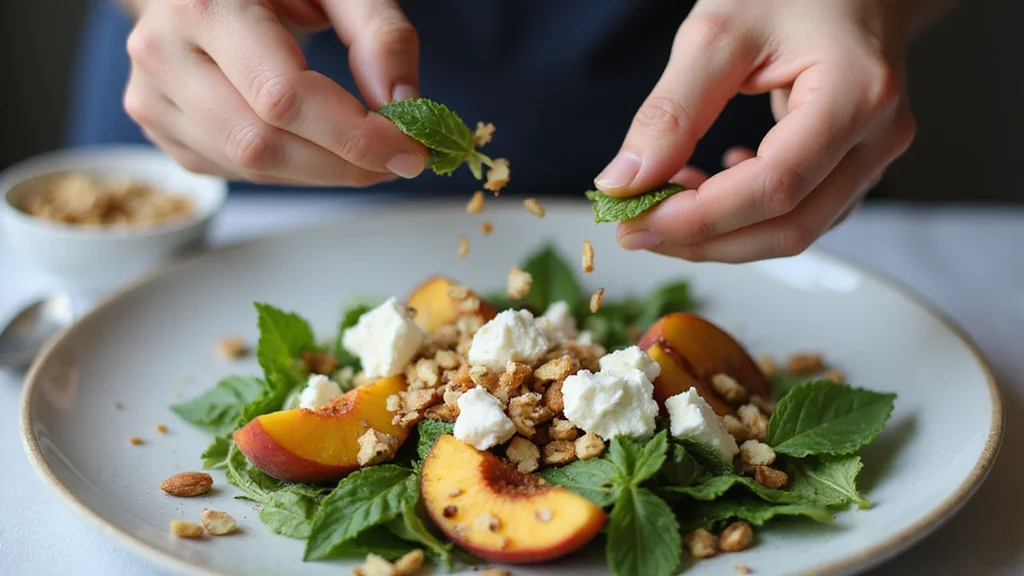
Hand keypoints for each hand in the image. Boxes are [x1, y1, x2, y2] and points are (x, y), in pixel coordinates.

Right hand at [123, 0, 428, 184]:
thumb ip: (378, 32)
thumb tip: (402, 103)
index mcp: (203, 3)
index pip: (282, 95)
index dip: (352, 135)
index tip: (409, 147)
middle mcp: (163, 52)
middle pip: (262, 142)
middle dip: (344, 163)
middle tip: (399, 160)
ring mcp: (153, 97)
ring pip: (250, 166)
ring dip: (323, 173)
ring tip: (369, 153)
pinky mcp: (161, 129)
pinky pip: (237, 172)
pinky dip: (294, 170)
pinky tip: (320, 146)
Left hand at [595, 0, 919, 261]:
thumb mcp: (718, 32)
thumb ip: (671, 111)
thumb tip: (625, 184)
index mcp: (857, 95)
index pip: (774, 187)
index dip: (700, 218)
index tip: (635, 222)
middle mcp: (878, 135)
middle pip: (789, 226)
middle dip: (704, 240)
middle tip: (635, 229)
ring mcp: (873, 154)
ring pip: (795, 229)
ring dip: (721, 233)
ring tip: (662, 202)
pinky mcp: (856, 162)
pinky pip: (801, 211)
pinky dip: (744, 215)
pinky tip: (707, 185)